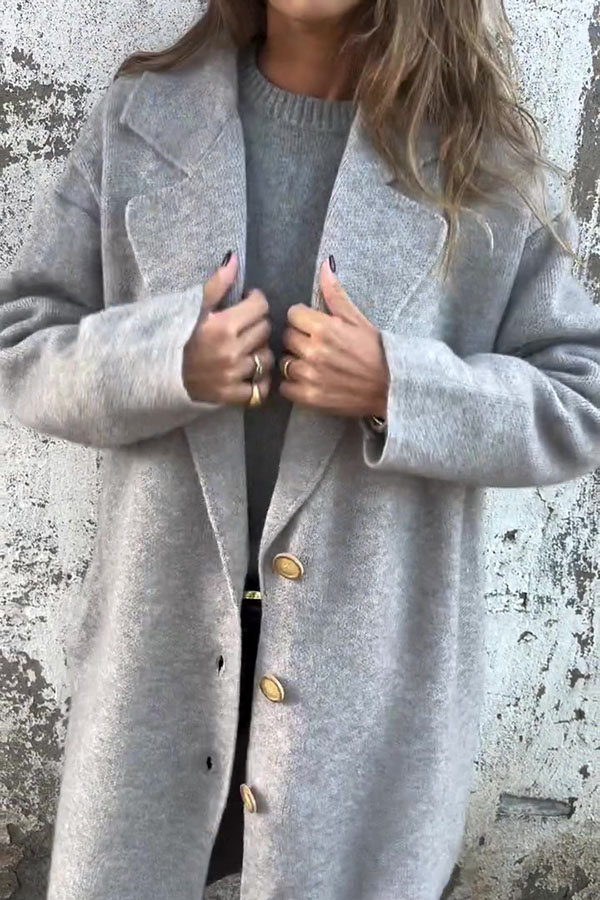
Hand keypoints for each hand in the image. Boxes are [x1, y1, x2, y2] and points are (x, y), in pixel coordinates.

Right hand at [183, 253, 273, 403]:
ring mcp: (233, 375)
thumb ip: (217, 285)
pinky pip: (261, 388)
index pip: (260, 306)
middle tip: (243, 324)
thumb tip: (234, 258)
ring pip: (266, 357)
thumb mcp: (194, 308)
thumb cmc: (176, 336)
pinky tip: (249, 371)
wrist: (157, 373)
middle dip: (256, 323)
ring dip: (259, 350)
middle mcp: (231, 351)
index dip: (255, 301)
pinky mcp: (231, 395)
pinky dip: (259, 380)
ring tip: (245, 347)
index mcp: (223, 326)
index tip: (246, 302)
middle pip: (265, 329)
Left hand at [279, 257, 388, 417]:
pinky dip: (293, 384)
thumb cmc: (376, 352)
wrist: (390, 388)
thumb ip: (335, 295)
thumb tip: (325, 265)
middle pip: (287, 337)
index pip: (293, 314)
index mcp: (325, 328)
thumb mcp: (358, 320)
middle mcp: (314, 351)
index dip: (302, 318)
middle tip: (314, 345)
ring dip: (295, 361)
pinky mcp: (310, 397)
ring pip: (285, 362)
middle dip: (298, 339)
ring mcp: (310, 376)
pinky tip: (308, 380)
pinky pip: (285, 387)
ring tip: (312, 364)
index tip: (312, 325)